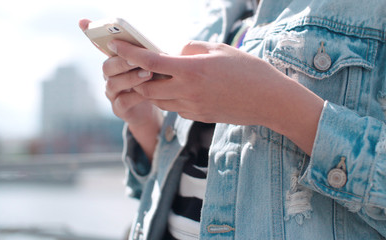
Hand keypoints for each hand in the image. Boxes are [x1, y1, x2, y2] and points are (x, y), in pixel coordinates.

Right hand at [79, 19, 161, 158]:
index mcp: (115, 62)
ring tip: (148, 74)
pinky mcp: (119, 109)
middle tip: (137, 59)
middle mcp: (110, 77)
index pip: (101, 47)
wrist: (152, 110)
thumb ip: (148, 55)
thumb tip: (156, 43)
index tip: (84, 22)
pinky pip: (123, 102)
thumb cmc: (152, 83)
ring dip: (130, 78)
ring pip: (113, 84)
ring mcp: (112, 94)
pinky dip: (135, 96)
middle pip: (107, 66)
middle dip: (122, 61)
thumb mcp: (151, 66)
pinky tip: (148, 94)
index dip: (91, 35)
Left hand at [108, 40, 291, 125]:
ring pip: (159, 100)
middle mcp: (188, 91)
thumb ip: (193, 48)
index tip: (116, 45)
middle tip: (141, 64)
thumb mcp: (221, 49)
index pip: (151, 61)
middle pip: (146, 86)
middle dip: (137, 75)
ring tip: (161, 75)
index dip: (129, 52)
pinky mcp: (199, 117)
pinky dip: (170, 98)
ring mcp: (193, 108)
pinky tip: (181, 88)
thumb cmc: (250, 71)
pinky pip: (175, 108)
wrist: (270, 101)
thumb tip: (177, 52)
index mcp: (192, 70)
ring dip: (153, 88)